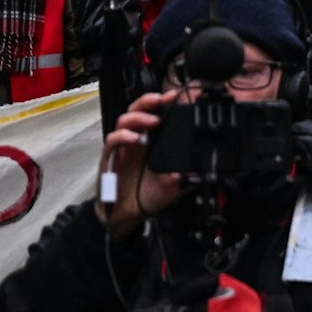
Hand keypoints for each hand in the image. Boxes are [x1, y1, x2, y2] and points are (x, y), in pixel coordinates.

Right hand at [97, 90, 186, 239]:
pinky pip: (112, 140)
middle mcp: (137, 140)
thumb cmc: (147, 195)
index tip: (177, 96)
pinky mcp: (110, 158)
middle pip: (138, 110)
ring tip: (153, 120)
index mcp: (153, 142)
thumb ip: (188, 175)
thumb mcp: (174, 185)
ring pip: (124, 120)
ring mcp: (123, 147)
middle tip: (163, 99)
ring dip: (139, 116)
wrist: (126, 214)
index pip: (156, 114)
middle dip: (149, 100)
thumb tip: (201, 168)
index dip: (164, 103)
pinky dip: (123, 136)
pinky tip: (135, 138)